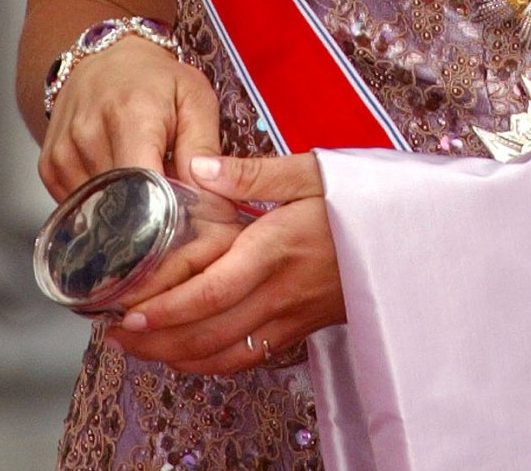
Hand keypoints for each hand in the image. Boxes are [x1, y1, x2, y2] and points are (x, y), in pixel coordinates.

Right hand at [39, 36, 220, 200]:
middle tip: (166, 195)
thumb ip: (204, 146)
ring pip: (99, 209)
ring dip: (123, 206)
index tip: (184, 216)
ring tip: (140, 179)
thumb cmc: (156, 80)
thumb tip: (208, 192)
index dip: (167, 211)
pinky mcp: (49, 166)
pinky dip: (100, 201)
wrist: (107, 60)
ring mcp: (64, 152)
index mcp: (130, 115)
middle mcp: (88, 134)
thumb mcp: (195, 98)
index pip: (143, 188)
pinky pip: (78, 205)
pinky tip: (114, 177)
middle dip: (148, 211)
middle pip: (121, 204)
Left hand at [105, 152, 343, 374]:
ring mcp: (293, 318)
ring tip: (138, 344)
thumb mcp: (313, 169)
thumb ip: (252, 171)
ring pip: (225, 355)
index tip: (129, 309)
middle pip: (209, 333)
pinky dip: (210, 364)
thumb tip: (198, 167)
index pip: (213, 291)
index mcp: (278, 249)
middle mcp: (282, 292)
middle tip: (114, 331)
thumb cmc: (363, 197)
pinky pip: (249, 358)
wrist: (415, 235)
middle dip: (157, 339)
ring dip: (176, 356)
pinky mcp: (301, 330)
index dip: (168, 308)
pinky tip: (187, 353)